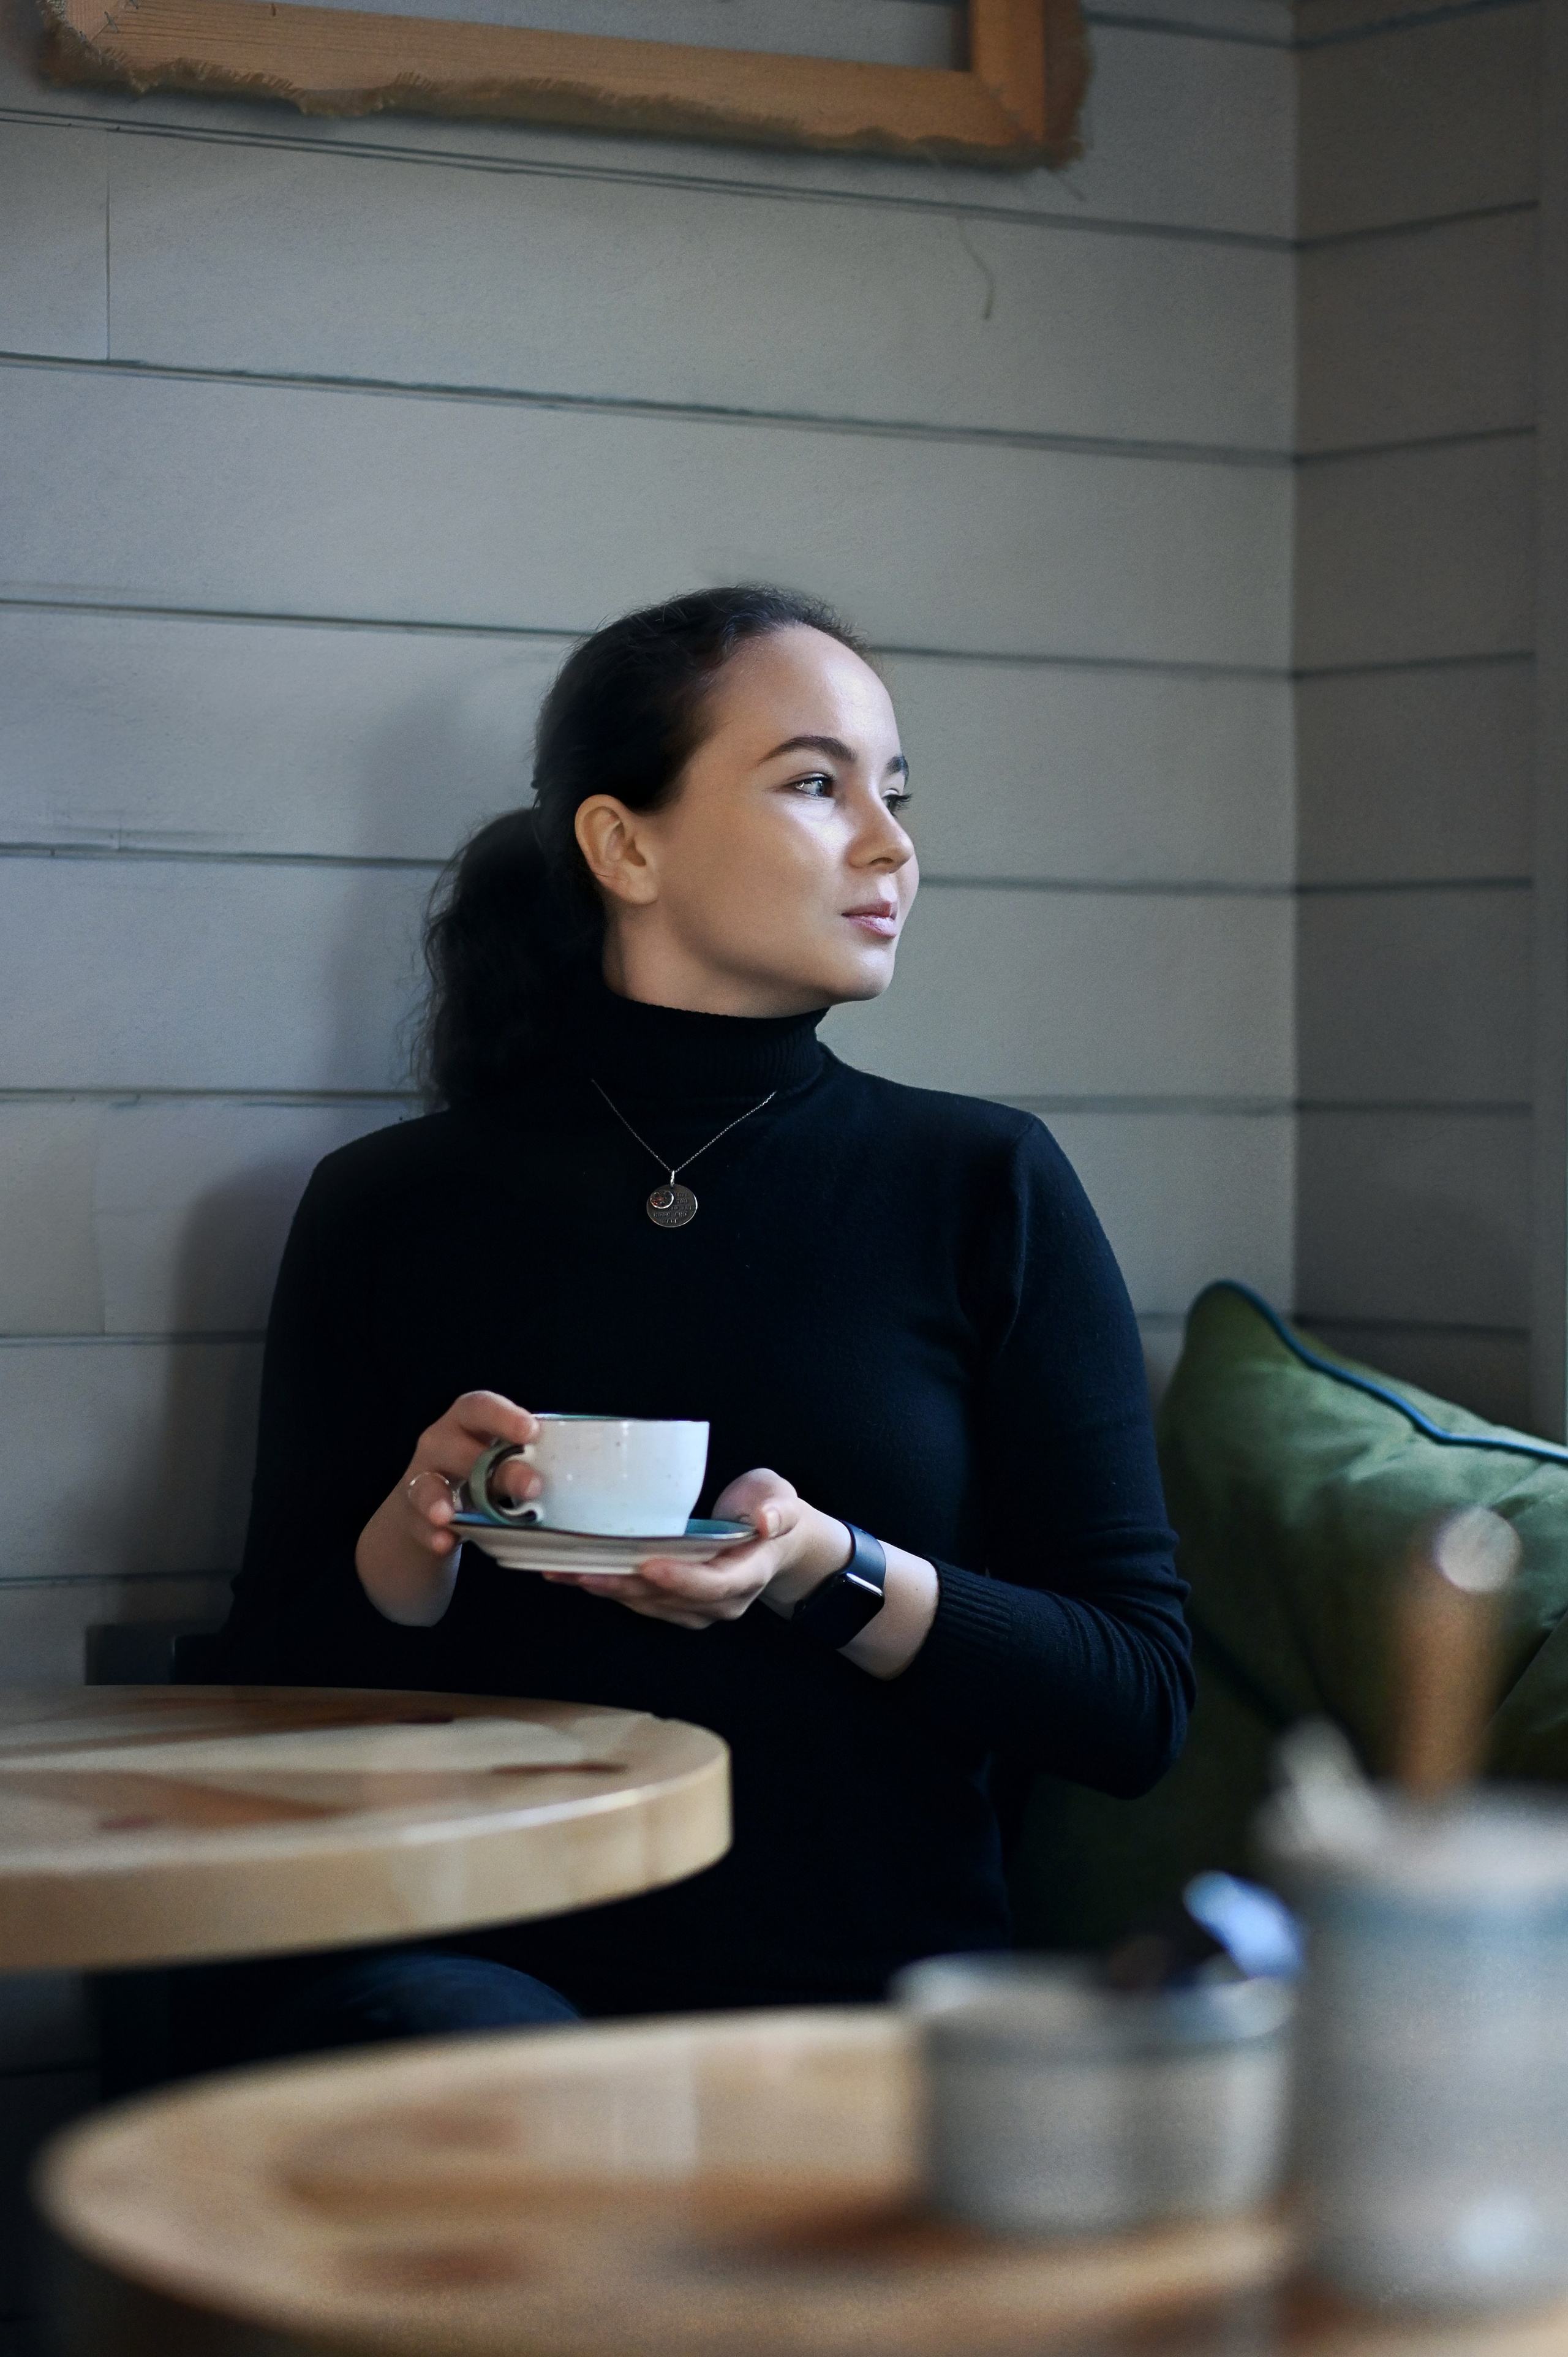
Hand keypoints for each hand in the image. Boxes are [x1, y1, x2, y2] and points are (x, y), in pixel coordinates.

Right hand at [356, 1391, 540, 1624]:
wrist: (429, 1506)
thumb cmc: (480, 1473)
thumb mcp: (500, 1460)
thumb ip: (527, 1461)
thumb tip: (582, 1475)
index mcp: (467, 1422)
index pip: (480, 1407)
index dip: (503, 1416)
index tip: (531, 1431)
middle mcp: (440, 1443)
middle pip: (462, 1449)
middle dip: (498, 1469)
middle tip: (532, 1486)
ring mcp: (422, 1476)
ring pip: (428, 1483)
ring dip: (440, 1499)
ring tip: (449, 1515)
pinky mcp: (412, 1512)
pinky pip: (418, 1521)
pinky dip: (431, 1532)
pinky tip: (443, 1541)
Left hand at [543, 1468, 849, 1631]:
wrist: (775, 1540)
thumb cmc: (772, 1510)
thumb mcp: (781, 1498)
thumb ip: (777, 1510)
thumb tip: (767, 1521)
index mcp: (747, 1575)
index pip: (712, 1585)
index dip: (680, 1578)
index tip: (648, 1564)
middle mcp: (720, 1602)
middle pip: (668, 1600)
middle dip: (623, 1586)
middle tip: (582, 1570)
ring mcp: (697, 1609)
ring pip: (648, 1605)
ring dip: (607, 1590)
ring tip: (566, 1571)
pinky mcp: (677, 1605)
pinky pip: (640, 1601)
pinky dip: (609, 1589)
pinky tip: (577, 1575)